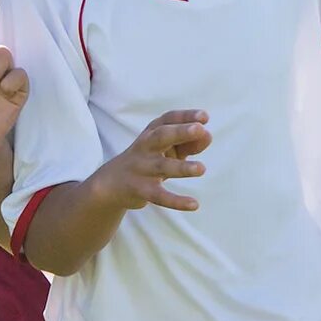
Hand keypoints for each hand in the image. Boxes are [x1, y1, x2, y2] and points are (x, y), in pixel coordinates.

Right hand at [95, 110, 211, 211]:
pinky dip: (176, 201)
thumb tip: (208, 136)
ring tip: (201, 169)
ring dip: (182, 167)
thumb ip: (188, 143)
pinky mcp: (141, 189)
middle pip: (162, 136)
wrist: (112, 183)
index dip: (186, 116)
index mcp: (152, 132)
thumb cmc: (148, 160)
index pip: (169, 120)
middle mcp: (145, 147)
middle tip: (199, 129)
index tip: (204, 117)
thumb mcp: (167, 149)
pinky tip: (194, 204)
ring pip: (162, 166)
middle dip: (180, 132)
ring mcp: (142, 168)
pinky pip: (159, 196)